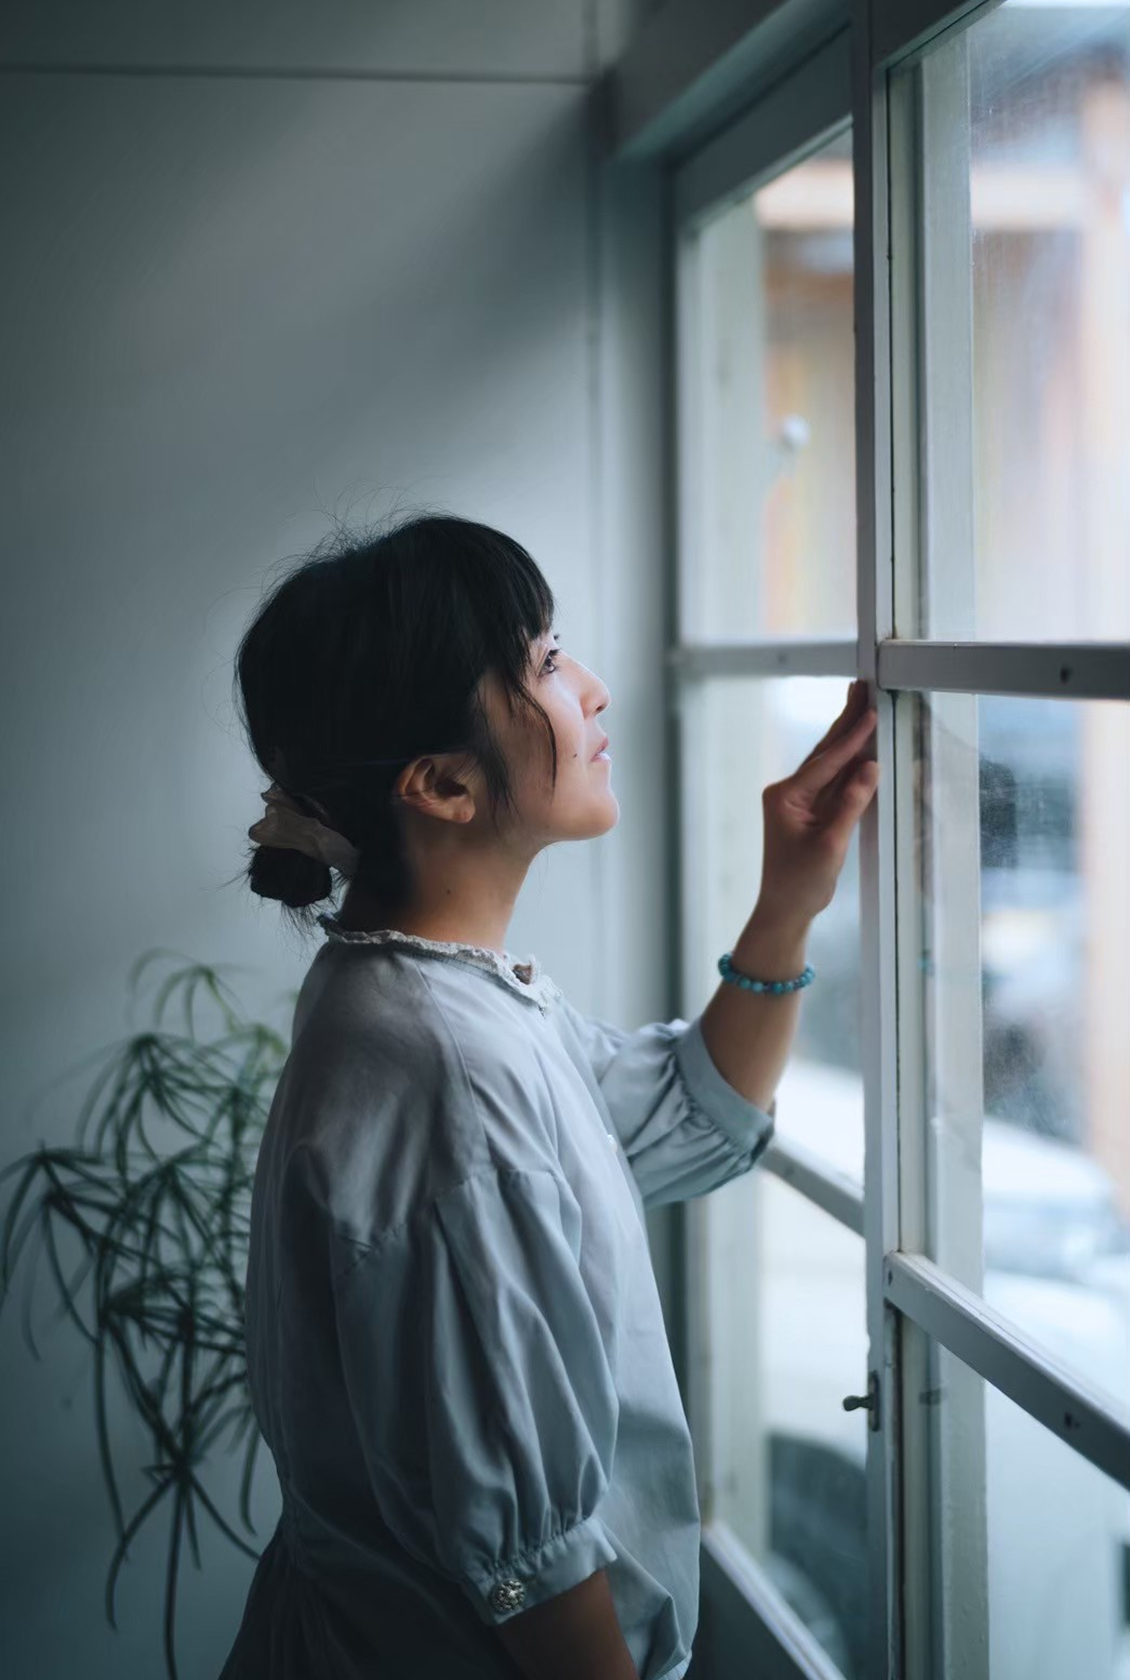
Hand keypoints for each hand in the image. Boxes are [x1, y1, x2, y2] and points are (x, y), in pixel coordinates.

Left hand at [755, 680, 878, 927]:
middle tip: (861, 687)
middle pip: (824, 751)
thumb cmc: (801, 882)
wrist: (786, 908)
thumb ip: (850, 804)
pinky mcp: (809, 810)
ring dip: (847, 735)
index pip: (825, 762)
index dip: (851, 738)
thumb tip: (870, 767)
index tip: (871, 712)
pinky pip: (833, 780)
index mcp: (785, 796)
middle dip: (845, 721)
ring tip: (861, 705)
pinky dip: (848, 761)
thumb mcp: (830, 845)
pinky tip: (861, 743)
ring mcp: (797, 800)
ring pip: (829, 762)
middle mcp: (787, 792)